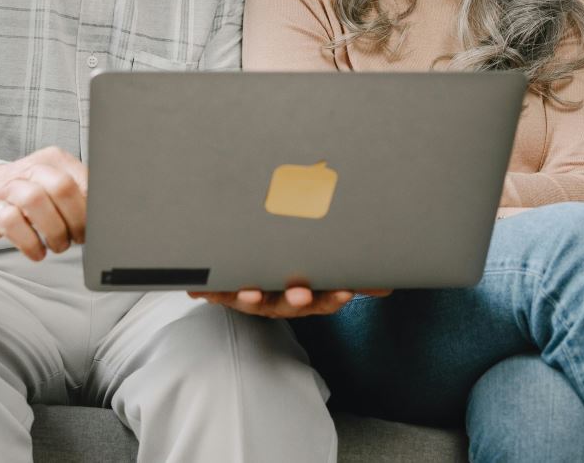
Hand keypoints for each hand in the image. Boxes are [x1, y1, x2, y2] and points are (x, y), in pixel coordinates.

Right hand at [0, 147, 86, 259]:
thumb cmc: (31, 193)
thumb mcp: (57, 184)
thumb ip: (81, 194)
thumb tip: (107, 216)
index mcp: (55, 160)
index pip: (83, 178)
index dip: (93, 206)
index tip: (97, 225)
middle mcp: (32, 168)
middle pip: (61, 187)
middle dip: (76, 219)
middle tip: (79, 237)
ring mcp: (10, 187)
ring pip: (35, 200)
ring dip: (53, 231)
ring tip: (59, 245)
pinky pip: (11, 222)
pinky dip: (29, 243)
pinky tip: (37, 252)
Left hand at [187, 286, 391, 318]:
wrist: (247, 286)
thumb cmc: (290, 279)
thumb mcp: (323, 282)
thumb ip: (353, 282)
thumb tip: (387, 286)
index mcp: (303, 296)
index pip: (324, 300)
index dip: (332, 298)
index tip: (344, 292)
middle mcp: (277, 301)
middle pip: (289, 304)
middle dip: (294, 299)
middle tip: (300, 293)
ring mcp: (251, 298)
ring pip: (252, 300)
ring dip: (249, 297)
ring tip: (248, 293)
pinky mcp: (223, 293)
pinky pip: (215, 293)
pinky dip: (206, 290)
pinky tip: (196, 288)